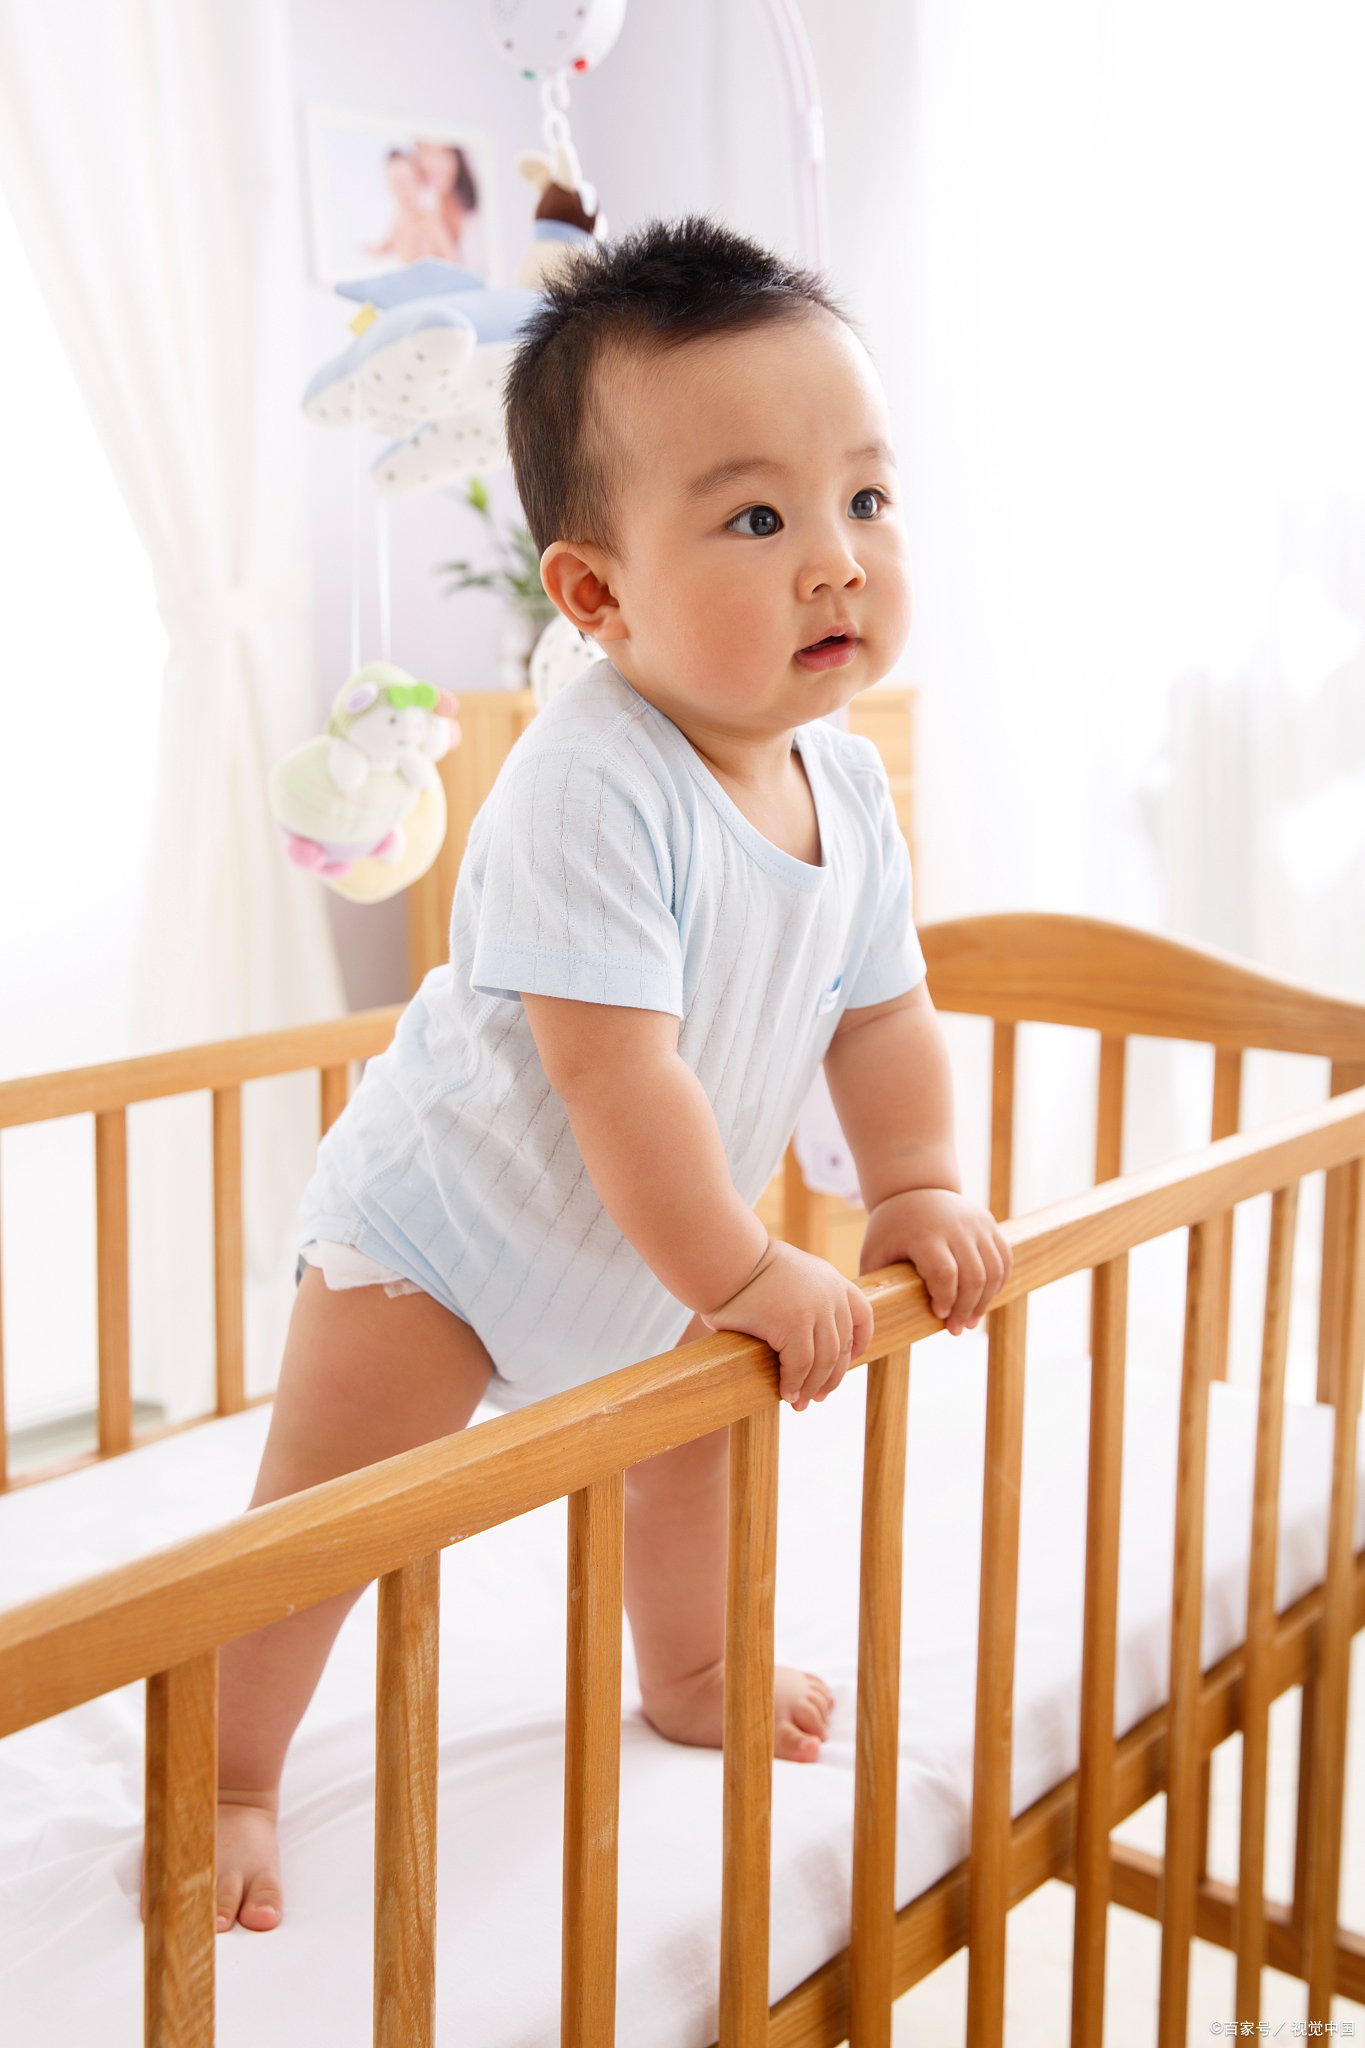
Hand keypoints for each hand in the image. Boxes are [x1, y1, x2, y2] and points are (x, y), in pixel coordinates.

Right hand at [700, 1240, 873, 1410]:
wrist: (726, 1258)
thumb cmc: (745, 1270)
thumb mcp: (790, 1276)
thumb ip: (804, 1298)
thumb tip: (803, 1335)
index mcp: (831, 1279)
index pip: (862, 1315)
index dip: (859, 1343)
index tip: (849, 1361)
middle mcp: (830, 1294)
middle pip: (842, 1347)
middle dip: (831, 1377)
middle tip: (818, 1396)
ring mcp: (815, 1310)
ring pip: (824, 1362)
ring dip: (813, 1387)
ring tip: (800, 1403)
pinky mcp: (794, 1325)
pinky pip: (800, 1365)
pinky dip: (794, 1384)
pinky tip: (785, 1393)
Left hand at [860, 1189, 1010, 1335]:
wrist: (915, 1188)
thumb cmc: (891, 1227)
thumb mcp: (875, 1249)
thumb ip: (874, 1280)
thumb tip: (867, 1316)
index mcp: (925, 1233)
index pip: (944, 1271)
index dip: (945, 1298)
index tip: (938, 1315)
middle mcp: (955, 1226)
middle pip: (973, 1275)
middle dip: (967, 1308)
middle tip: (956, 1329)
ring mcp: (976, 1224)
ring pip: (994, 1269)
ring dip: (985, 1300)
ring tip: (970, 1321)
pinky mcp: (989, 1224)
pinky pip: (1004, 1259)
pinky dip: (998, 1283)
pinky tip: (985, 1299)